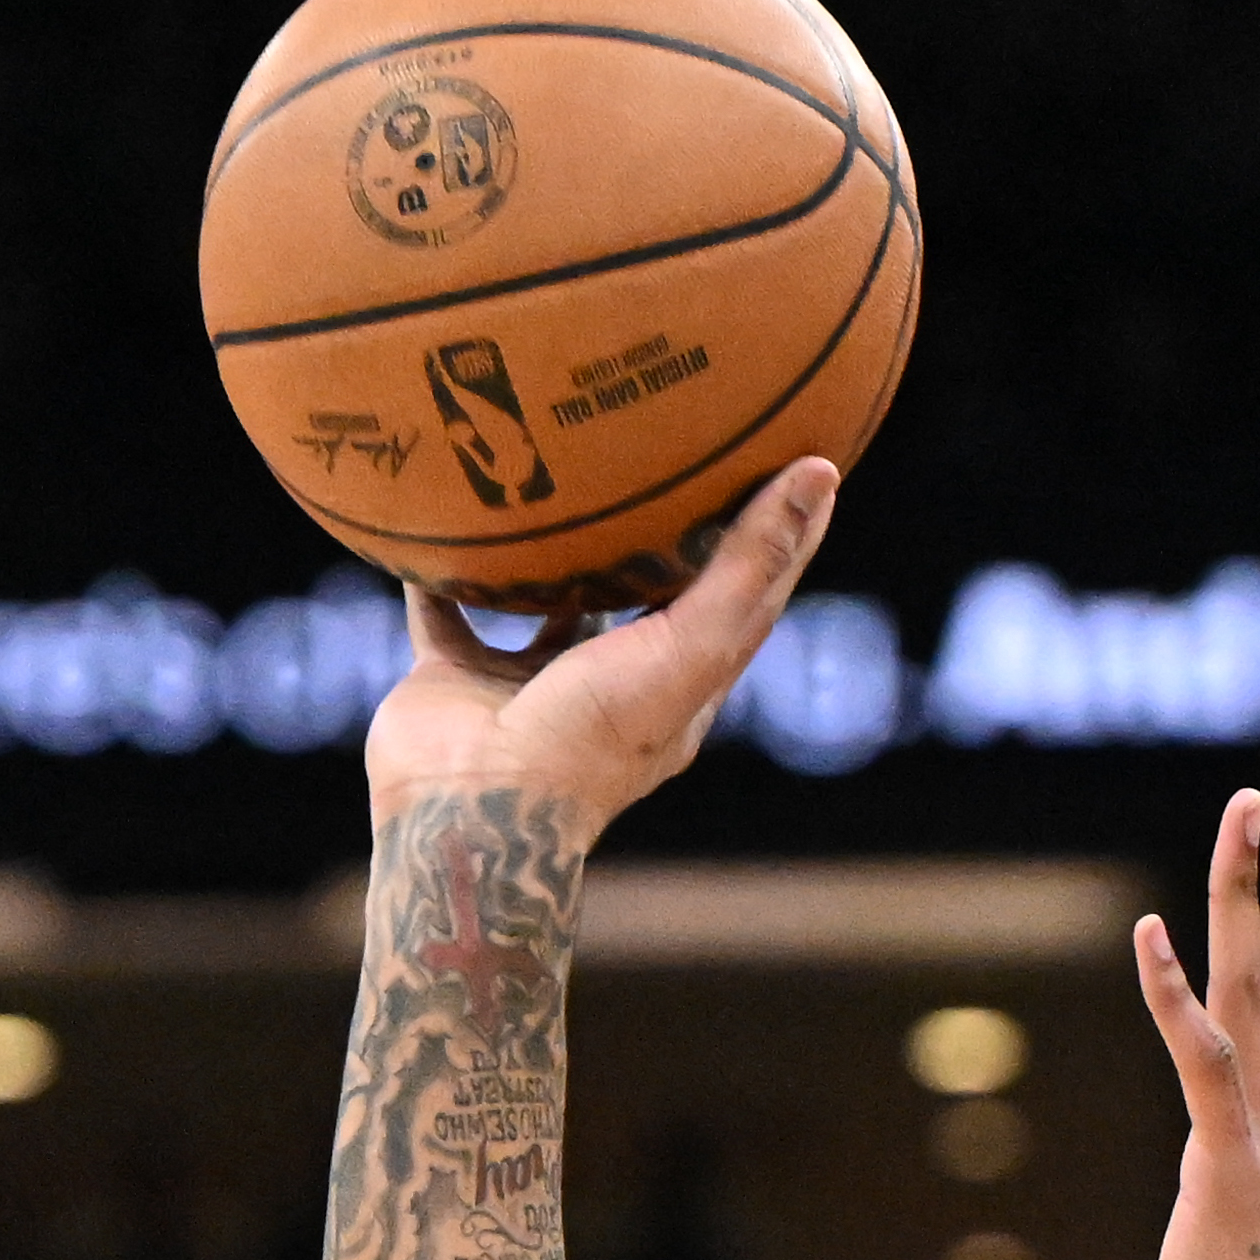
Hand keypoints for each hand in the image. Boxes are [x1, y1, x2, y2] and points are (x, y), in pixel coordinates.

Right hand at [361, 462, 839, 845]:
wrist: (471, 808)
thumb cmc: (592, 736)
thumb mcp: (690, 646)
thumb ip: (748, 565)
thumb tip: (820, 472)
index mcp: (676, 689)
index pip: (745, 600)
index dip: (777, 535)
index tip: (801, 460)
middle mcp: (607, 685)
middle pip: (648, 597)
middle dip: (669, 535)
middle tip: (683, 452)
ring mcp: (529, 684)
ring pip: (547, 604)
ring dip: (556, 554)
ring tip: (564, 476)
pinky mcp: (455, 680)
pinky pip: (446, 613)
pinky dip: (441, 576)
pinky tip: (439, 520)